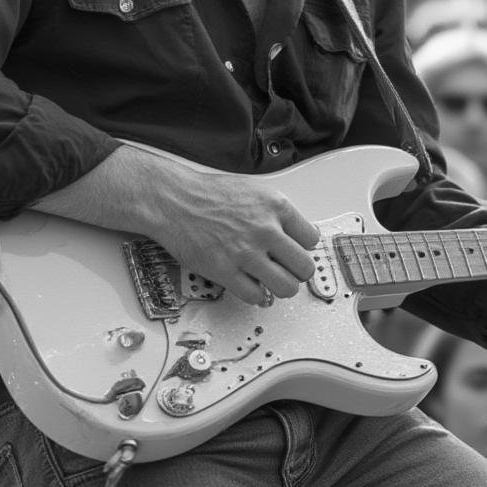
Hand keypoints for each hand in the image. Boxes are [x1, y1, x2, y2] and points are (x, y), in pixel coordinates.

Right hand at [139, 158, 320, 308]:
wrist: (175, 201)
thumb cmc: (209, 194)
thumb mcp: (255, 191)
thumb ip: (277, 212)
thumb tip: (296, 233)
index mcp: (276, 206)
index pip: (312, 239)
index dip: (303, 247)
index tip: (295, 250)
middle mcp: (265, 229)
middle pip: (305, 267)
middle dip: (297, 271)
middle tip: (286, 268)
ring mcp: (246, 252)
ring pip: (286, 287)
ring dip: (280, 286)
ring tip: (271, 279)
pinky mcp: (225, 271)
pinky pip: (255, 296)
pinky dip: (255, 294)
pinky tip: (250, 284)